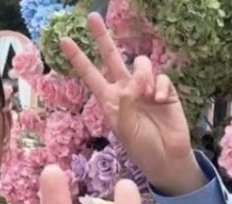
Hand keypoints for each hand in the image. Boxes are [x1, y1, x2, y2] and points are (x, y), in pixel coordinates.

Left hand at [62, 13, 203, 195]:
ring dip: (142, 75)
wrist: (167, 158)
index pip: (90, 75)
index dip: (78, 58)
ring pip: (141, 64)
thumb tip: (134, 78)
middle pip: (112, 57)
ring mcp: (146, 89)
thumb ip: (125, 101)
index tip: (64, 40)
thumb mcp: (124, 128)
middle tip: (92, 17)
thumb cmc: (141, 147)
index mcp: (110, 99)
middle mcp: (126, 89)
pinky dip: (160, 87)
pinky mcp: (165, 91)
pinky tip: (160, 100)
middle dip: (102, 37)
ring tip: (146, 93)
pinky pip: (161, 78)